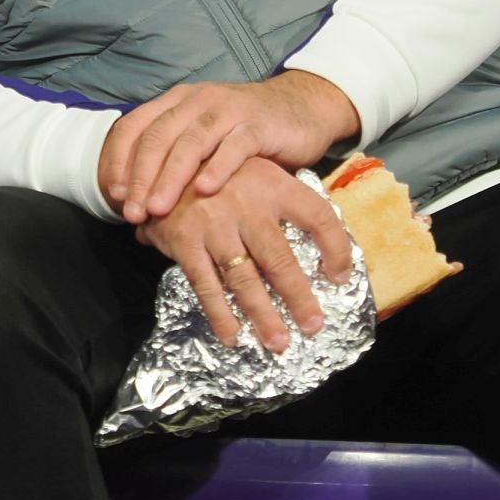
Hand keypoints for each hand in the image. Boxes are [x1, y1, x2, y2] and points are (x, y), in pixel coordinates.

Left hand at [99, 70, 359, 223]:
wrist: (302, 107)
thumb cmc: (246, 133)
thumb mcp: (205, 143)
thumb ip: (174, 167)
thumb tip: (140, 215)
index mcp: (177, 102)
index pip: (135, 126)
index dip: (119, 159)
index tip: (114, 195)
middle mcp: (197, 100)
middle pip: (158, 137)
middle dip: (140, 177)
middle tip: (132, 213)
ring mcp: (228, 109)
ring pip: (190, 141)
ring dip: (170, 176)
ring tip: (157, 207)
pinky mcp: (258, 123)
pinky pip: (234, 145)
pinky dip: (218, 166)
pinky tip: (206, 190)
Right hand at [135, 157, 353, 352]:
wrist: (157, 157)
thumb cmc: (218, 172)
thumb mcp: (256, 170)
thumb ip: (285, 200)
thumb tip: (322, 245)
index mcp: (272, 181)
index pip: (317, 216)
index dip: (337, 248)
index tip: (341, 278)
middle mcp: (245, 200)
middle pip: (280, 257)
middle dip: (298, 297)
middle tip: (313, 326)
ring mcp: (212, 221)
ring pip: (243, 277)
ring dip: (262, 314)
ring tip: (277, 342)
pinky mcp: (183, 238)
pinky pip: (205, 283)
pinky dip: (220, 313)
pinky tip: (233, 336)